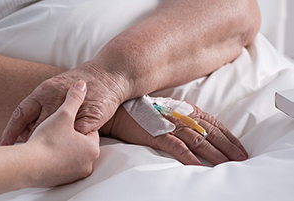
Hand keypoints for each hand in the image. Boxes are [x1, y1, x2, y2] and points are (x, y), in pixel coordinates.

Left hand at [0, 65, 129, 144]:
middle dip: (30, 141)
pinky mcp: (89, 120)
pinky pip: (75, 137)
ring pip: (54, 134)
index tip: (4, 145)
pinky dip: (69, 145)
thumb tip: (23, 125)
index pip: (21, 113)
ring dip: (48, 145)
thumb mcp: (54, 88)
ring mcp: (72, 110)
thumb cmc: (81, 83)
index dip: (10, 130)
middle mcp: (55, 99)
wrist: (110, 75)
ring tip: (43, 155)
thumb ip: (39, 105)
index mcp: (43, 91)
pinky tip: (65, 152)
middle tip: (23, 153)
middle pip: (36, 127)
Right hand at [23, 80, 99, 186]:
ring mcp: (74, 174)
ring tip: (45, 138)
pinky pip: (58, 164)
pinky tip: (41, 150)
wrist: (26, 167)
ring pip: (66, 154)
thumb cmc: (48, 140)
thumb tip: (81, 84)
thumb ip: (74, 99)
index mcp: (91, 147)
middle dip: (66, 134)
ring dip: (58, 146)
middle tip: (53, 128)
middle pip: (76, 143)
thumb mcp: (63, 114)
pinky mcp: (59, 181)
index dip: (73, 122)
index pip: (87, 131)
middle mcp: (87, 163)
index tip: (62, 118)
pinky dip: (52, 157)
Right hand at [100, 101, 247, 164]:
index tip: (240, 148)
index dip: (229, 137)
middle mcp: (181, 116)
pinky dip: (189, 157)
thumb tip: (198, 130)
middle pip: (211, 133)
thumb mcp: (167, 110)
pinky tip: (198, 166)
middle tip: (241, 159)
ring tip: (226, 165)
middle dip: (228, 147)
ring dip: (214, 154)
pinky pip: (176, 147)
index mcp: (186, 110)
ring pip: (198, 141)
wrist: (117, 110)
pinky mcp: (156, 135)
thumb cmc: (140, 111)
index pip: (214, 124)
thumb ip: (183, 118)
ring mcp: (169, 125)